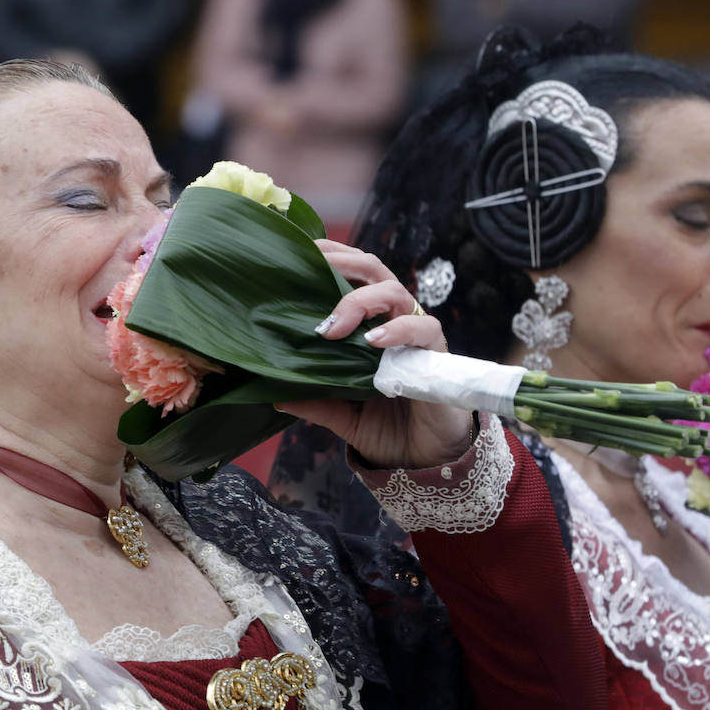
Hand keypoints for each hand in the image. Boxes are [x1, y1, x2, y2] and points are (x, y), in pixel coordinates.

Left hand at [278, 239, 473, 468]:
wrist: (424, 458)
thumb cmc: (386, 427)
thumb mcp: (342, 414)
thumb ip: (315, 400)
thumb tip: (274, 396)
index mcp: (369, 323)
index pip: (351, 276)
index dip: (330, 257)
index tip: (299, 251)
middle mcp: (393, 319)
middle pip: (372, 270)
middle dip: (341, 262)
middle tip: (312, 268)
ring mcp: (415, 332)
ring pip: (394, 291)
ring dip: (361, 301)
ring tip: (335, 326)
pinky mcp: (435, 353)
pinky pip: (423, 328)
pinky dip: (399, 330)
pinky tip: (375, 340)